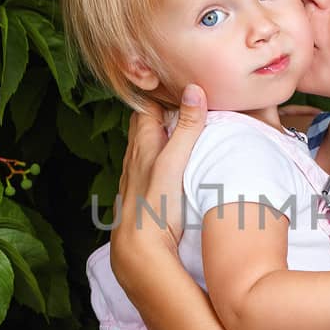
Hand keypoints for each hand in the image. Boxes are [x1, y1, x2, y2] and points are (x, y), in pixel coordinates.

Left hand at [108, 85, 207, 295]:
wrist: (140, 252)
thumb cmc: (155, 206)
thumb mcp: (174, 163)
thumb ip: (186, 129)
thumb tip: (193, 90)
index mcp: (143, 147)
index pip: (146, 108)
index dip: (156, 92)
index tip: (170, 77)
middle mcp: (135, 160)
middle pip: (142, 126)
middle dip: (155, 111)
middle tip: (173, 97)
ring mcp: (136, 179)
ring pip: (142, 148)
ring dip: (155, 136)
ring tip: (171, 126)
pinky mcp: (141, 198)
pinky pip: (145, 168)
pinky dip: (154, 159)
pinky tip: (164, 167)